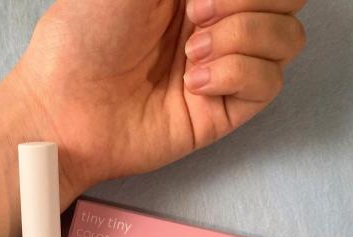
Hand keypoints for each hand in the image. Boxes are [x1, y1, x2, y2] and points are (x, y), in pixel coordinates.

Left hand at [14, 0, 306, 192]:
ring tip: (189, 55)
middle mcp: (216, 22)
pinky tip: (194, 83)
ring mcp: (223, 66)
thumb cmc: (84, 37)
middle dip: (251, 0)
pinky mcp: (222, 109)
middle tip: (195, 13)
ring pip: (288, 38)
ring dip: (243, 36)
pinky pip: (269, 83)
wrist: (63, 108)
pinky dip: (237, 74)